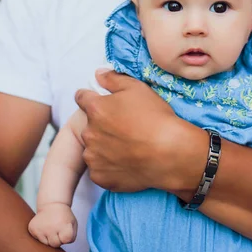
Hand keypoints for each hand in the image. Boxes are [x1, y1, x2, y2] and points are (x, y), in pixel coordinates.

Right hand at [28, 203, 76, 247]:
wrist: (52, 204)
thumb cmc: (64, 217)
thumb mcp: (73, 223)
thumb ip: (71, 237)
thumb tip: (61, 245)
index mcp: (63, 225)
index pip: (66, 240)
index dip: (66, 237)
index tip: (65, 230)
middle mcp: (51, 227)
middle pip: (55, 244)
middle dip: (57, 239)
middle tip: (58, 230)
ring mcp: (40, 228)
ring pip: (46, 244)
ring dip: (49, 238)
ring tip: (51, 228)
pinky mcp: (32, 229)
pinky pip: (38, 240)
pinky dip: (42, 236)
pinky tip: (44, 227)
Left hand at [75, 70, 206, 193]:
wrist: (170, 154)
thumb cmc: (156, 118)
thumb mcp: (138, 89)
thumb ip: (114, 79)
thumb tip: (98, 74)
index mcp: (95, 109)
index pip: (82, 98)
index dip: (91, 99)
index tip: (102, 103)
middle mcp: (89, 133)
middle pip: (88, 126)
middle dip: (100, 126)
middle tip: (123, 129)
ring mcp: (93, 157)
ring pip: (92, 149)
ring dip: (103, 147)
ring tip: (126, 149)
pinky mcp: (100, 177)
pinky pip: (100, 170)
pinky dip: (109, 167)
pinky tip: (126, 164)